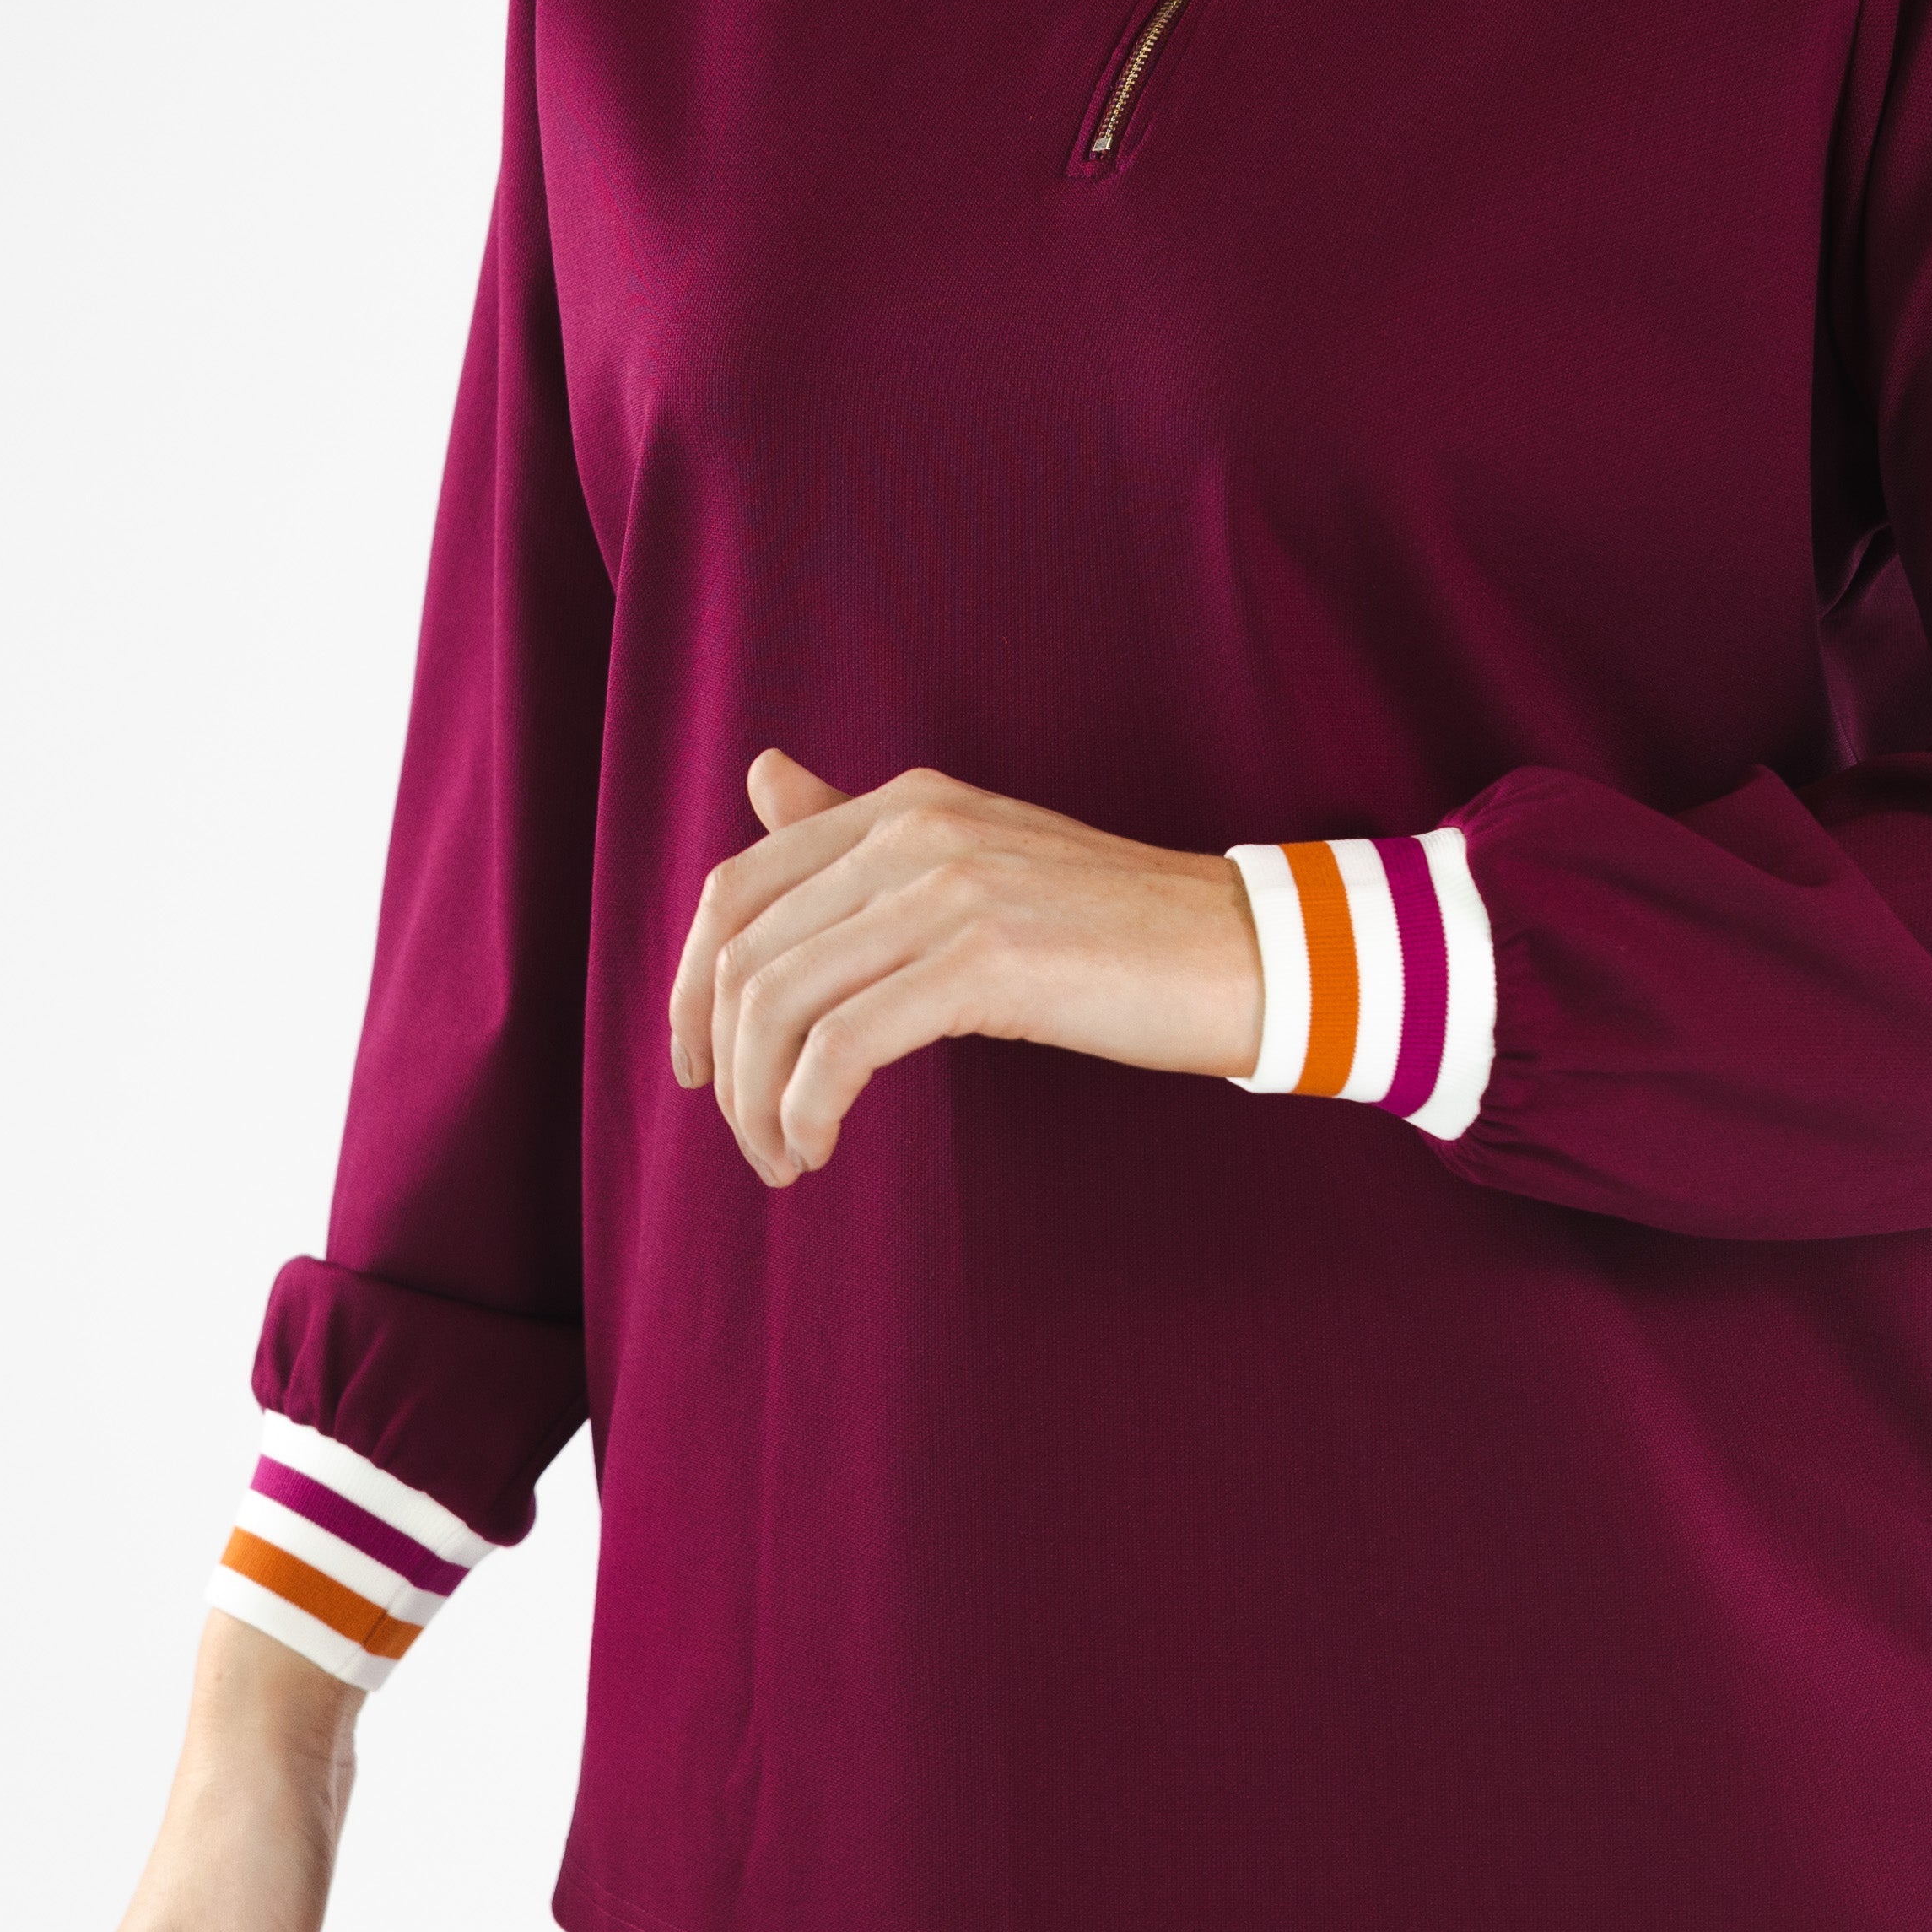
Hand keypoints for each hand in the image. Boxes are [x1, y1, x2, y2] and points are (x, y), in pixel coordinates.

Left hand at [669, 749, 1266, 1184]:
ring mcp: (947, 889)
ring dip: (759, 1101)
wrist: (1241, 950)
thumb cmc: (1110, 927)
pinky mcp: (983, 960)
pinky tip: (820, 1144)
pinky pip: (841, 1045)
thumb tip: (764, 776)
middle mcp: (912, 829)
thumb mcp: (974, 855)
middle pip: (743, 953)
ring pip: (779, 1002)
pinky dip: (807, 1109)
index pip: (736, 887)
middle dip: (722, 1060)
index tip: (701, 1063)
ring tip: (785, 1156)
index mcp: (904, 804)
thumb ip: (858, 827)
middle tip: (747, 1133)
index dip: (690, 985)